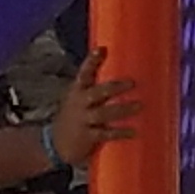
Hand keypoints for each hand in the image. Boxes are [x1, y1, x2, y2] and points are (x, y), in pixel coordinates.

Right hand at [50, 48, 141, 165]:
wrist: (55, 144)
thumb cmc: (74, 117)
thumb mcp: (78, 100)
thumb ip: (94, 89)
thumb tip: (121, 74)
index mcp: (77, 91)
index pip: (84, 73)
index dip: (92, 61)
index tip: (102, 49)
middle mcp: (79, 103)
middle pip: (97, 92)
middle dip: (114, 87)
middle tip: (132, 82)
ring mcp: (83, 120)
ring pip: (104, 113)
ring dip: (123, 109)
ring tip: (140, 105)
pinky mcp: (88, 136)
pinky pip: (106, 133)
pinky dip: (120, 132)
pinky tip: (134, 131)